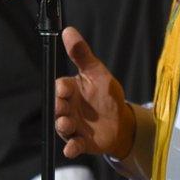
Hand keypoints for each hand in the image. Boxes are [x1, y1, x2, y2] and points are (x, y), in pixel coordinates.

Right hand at [55, 27, 134, 158]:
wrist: (120, 121)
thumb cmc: (106, 94)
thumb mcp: (98, 73)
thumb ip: (83, 55)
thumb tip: (69, 30)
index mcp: (71, 91)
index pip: (60, 87)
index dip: (62, 88)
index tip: (65, 87)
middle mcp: (68, 109)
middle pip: (58, 107)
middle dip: (60, 108)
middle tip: (63, 108)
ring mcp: (73, 126)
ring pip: (62, 127)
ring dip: (63, 126)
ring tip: (67, 124)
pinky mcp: (81, 142)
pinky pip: (73, 146)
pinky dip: (72, 148)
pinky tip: (72, 148)